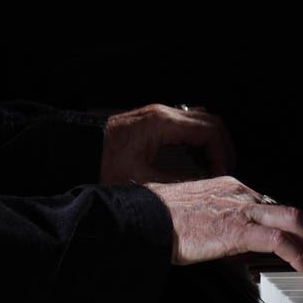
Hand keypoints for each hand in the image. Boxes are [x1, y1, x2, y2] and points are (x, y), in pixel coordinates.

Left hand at [100, 103, 236, 183]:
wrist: (78, 155)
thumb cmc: (102, 167)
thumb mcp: (144, 183)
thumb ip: (179, 183)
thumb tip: (205, 188)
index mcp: (162, 123)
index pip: (209, 130)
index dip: (222, 154)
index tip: (223, 174)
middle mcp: (162, 114)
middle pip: (209, 122)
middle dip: (221, 148)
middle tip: (224, 172)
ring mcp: (157, 116)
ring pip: (200, 121)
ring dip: (210, 143)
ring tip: (213, 169)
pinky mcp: (152, 123)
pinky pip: (185, 125)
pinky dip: (197, 142)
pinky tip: (196, 162)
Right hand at [143, 176, 302, 275]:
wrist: (145, 219)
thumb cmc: (160, 219)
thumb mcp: (197, 215)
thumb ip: (218, 224)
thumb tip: (232, 245)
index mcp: (229, 187)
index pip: (268, 204)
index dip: (285, 225)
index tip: (292, 240)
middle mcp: (239, 192)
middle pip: (287, 210)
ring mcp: (241, 208)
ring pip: (291, 220)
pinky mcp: (238, 229)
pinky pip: (280, 241)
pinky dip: (298, 254)